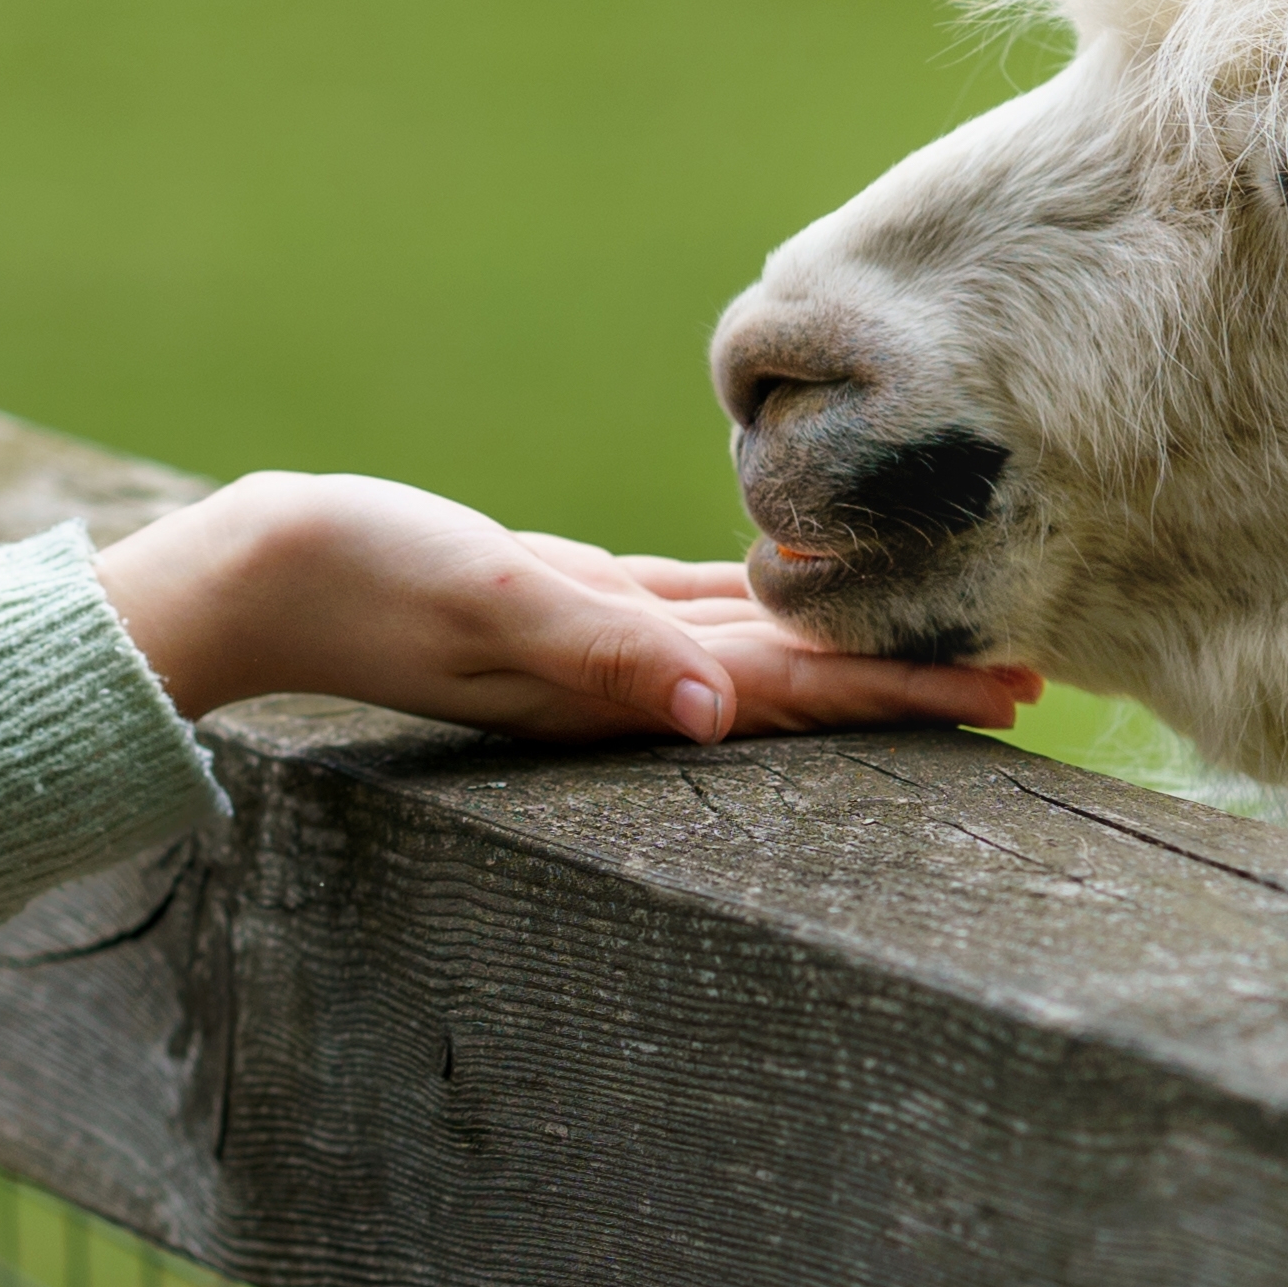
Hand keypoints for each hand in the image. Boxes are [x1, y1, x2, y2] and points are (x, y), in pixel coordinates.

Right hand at [95, 471, 1041, 742]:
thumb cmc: (360, 578)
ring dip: (853, 648)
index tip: (1015, 694)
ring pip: (758, 643)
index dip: (902, 693)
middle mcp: (625, 677)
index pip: (796, 690)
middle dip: (911, 681)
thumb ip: (599, 652)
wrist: (253, 574)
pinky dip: (762, 602)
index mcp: (621, 682)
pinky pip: (689, 606)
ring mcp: (594, 642)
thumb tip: (718, 713)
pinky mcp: (562, 600)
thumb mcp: (484, 602)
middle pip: (803, 678)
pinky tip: (806, 585)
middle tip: (1034, 678)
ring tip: (950, 641)